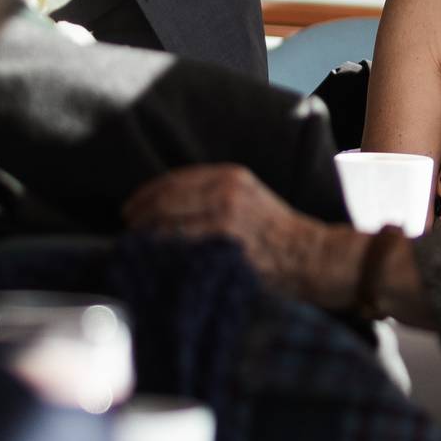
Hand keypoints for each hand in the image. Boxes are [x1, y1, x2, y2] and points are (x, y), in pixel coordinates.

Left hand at [125, 164, 360, 306]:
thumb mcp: (249, 196)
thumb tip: (165, 207)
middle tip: (128, 234)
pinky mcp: (224, 246)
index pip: (173, 181)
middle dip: (140, 219)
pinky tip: (156, 264)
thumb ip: (212, 194)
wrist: (311, 256)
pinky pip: (181, 250)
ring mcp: (224, 220)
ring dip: (146, 241)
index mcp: (230, 176)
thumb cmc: (278, 232)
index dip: (145, 196)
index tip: (130, 210)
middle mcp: (225, 192)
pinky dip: (162, 257)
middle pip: (164, 202)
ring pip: (167, 227)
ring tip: (138, 252)